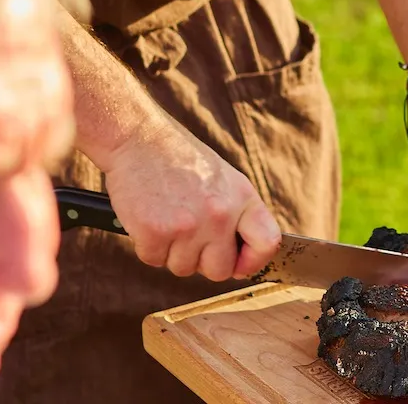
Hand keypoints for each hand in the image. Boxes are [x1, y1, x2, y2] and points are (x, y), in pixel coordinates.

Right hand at [101, 110, 280, 280]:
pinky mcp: (155, 233)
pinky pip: (154, 260)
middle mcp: (220, 214)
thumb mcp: (223, 177)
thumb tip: (243, 256)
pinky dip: (148, 245)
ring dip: (172, 251)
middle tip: (188, 233)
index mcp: (242, 197)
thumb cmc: (180, 158)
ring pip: (183, 268)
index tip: (238, 264)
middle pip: (220, 270)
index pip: (267, 243)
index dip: (253, 261)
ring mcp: (188, 226)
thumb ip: (236, 213)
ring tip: (168, 215)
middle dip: (202, 260)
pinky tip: (150, 216)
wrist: (139, 138)